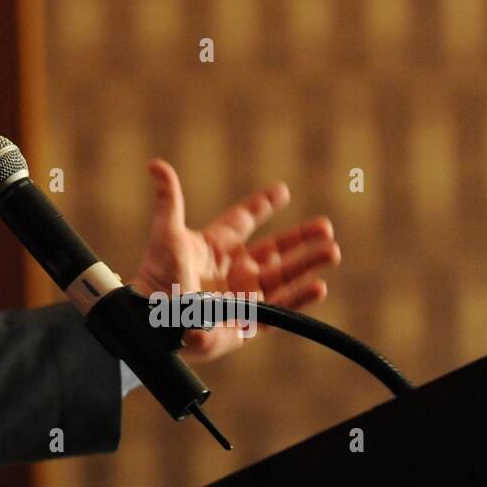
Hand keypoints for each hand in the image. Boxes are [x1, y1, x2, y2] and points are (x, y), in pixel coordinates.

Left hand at [127, 159, 339, 362]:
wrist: (154, 318)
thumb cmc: (157, 276)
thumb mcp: (168, 235)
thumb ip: (169, 200)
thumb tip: (156, 164)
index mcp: (216, 246)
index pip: (244, 220)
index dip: (262, 205)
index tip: (282, 191)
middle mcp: (233, 270)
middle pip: (275, 250)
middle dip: (301, 238)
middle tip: (326, 226)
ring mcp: (242, 295)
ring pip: (284, 278)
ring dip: (308, 265)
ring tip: (332, 250)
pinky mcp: (247, 322)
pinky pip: (280, 310)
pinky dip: (300, 298)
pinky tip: (319, 286)